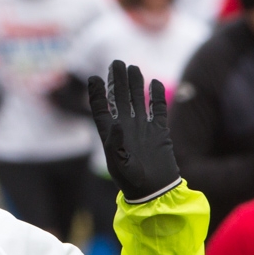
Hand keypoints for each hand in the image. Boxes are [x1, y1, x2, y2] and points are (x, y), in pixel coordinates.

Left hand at [86, 60, 179, 201]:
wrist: (155, 191)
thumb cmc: (133, 182)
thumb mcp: (120, 165)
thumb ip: (115, 144)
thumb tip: (115, 123)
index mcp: (110, 135)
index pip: (101, 109)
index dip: (96, 93)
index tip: (94, 77)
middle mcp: (125, 127)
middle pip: (119, 98)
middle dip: (117, 80)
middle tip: (117, 62)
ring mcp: (142, 128)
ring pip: (137, 100)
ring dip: (134, 84)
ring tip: (132, 67)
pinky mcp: (159, 131)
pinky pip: (157, 109)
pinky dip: (156, 96)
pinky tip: (153, 83)